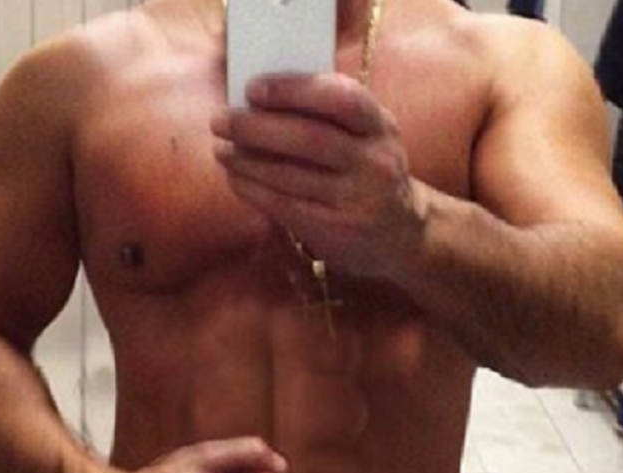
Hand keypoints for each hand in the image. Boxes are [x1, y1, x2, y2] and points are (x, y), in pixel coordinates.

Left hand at [211, 73, 426, 280]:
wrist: (402, 234)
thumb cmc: (366, 173)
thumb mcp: (365, 138)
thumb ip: (326, 117)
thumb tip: (257, 100)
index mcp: (381, 126)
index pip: (342, 98)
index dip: (294, 89)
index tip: (252, 88)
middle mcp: (375, 161)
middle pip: (310, 138)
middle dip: (257, 127)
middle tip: (220, 120)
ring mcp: (358, 198)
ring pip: (292, 175)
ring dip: (247, 160)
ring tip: (221, 149)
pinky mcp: (338, 229)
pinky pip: (285, 206)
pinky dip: (254, 189)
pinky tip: (235, 179)